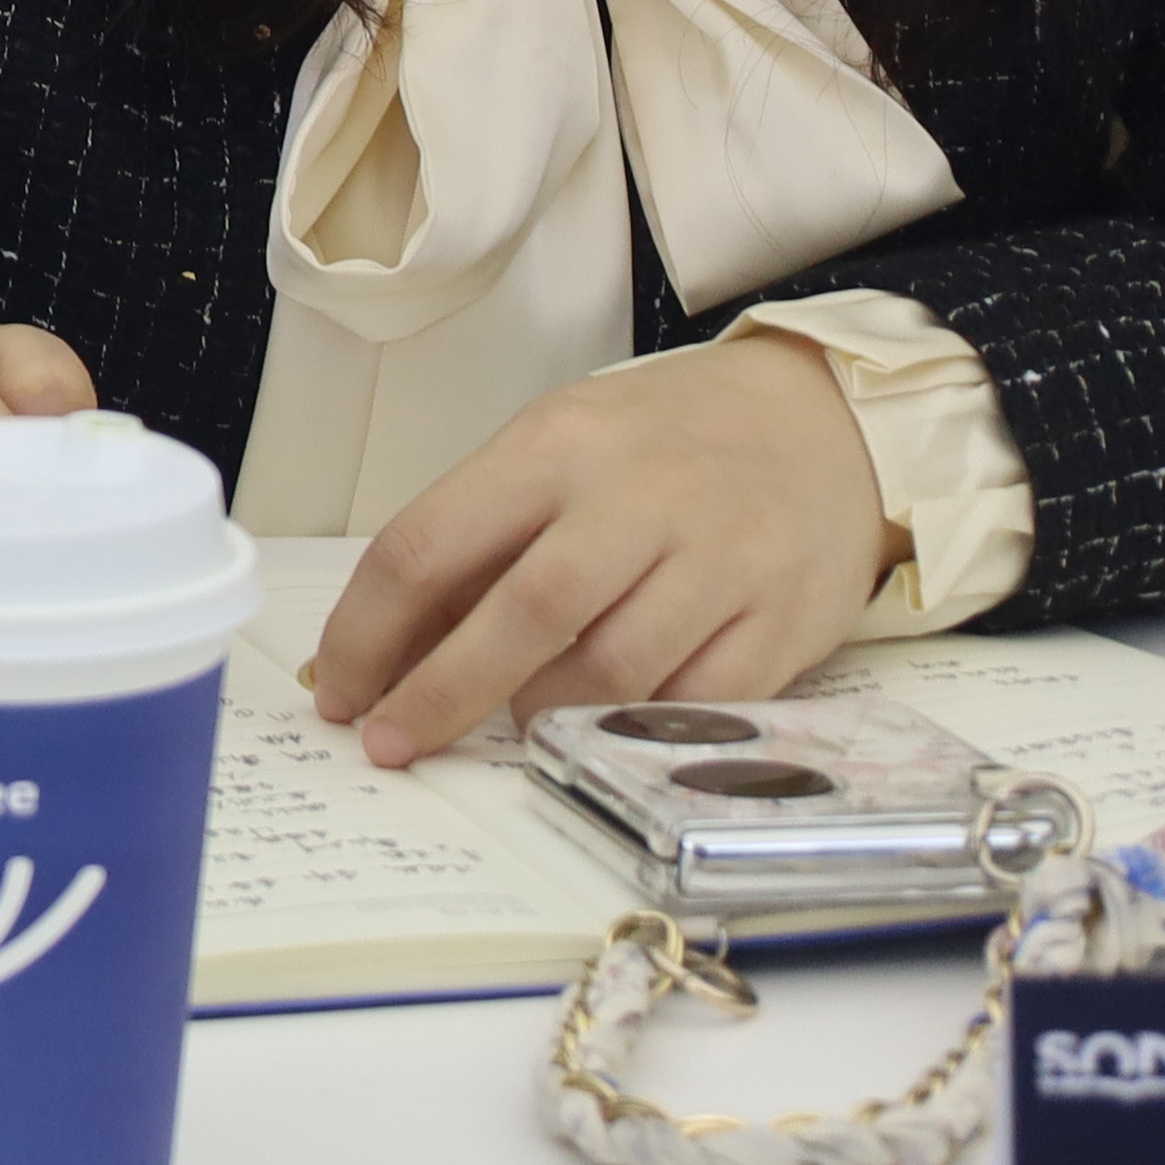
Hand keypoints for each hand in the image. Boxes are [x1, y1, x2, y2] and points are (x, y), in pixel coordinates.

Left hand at [304, 335, 895, 766]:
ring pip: (611, 670)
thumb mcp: (555, 449)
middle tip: (390, 742)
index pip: (429, 544)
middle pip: (521, 615)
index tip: (340, 689)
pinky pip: (697, 704)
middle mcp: (637, 498)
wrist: (824, 422)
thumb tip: (386, 652)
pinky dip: (634, 729)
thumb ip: (479, 540)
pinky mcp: (785, 619)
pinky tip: (602, 727)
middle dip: (439, 695)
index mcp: (555, 447)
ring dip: (542, 716)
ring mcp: (721, 559)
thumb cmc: (663, 443)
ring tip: (514, 724)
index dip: (367, 632)